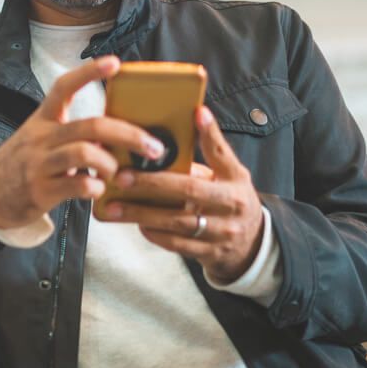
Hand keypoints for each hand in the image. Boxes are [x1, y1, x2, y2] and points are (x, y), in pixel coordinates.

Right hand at [0, 56, 167, 230]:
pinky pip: (78, 185)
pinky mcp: (41, 190)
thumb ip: (74, 132)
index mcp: (44, 119)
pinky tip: (97, 190)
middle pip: (91, 126)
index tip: (115, 63)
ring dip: (111, 164)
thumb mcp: (41, 136)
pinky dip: (96, 188)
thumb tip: (120, 134)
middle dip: (129, 134)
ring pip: (85, 153)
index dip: (89, 73)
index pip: (64, 87)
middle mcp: (42, 137)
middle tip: (153, 146)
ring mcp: (40, 164)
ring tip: (116, 173)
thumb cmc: (26, 162)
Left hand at [103, 106, 264, 281]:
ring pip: (178, 222)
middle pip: (190, 190)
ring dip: (143, 214)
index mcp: (236, 180)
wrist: (251, 244)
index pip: (222, 154)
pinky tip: (136, 224)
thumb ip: (211, 154)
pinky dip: (154, 234)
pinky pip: (176, 244)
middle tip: (120, 177)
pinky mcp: (209, 253)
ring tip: (115, 208)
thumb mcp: (230, 176)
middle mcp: (232, 206)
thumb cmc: (230, 200)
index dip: (210, 134)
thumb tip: (190, 119)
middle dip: (152, 183)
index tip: (197, 114)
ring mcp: (221, 232)